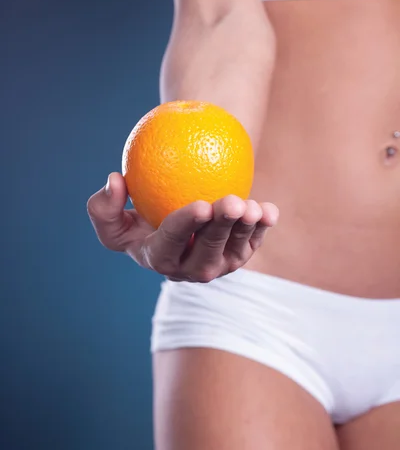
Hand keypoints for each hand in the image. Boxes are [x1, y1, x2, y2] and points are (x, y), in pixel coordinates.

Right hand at [87, 172, 278, 282]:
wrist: (170, 218)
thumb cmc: (138, 215)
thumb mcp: (111, 217)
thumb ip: (103, 206)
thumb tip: (116, 180)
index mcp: (159, 259)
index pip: (171, 244)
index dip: (185, 227)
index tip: (199, 205)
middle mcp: (190, 269)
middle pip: (207, 253)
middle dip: (221, 230)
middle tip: (230, 202)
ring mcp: (217, 265)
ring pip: (235, 251)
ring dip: (246, 229)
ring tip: (254, 207)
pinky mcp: (237, 256)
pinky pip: (253, 243)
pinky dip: (263, 228)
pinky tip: (270, 210)